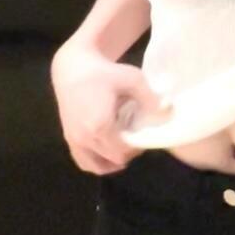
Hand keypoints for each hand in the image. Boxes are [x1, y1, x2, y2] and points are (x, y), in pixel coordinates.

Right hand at [50, 45, 172, 173]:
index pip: (123, 151)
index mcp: (100, 126)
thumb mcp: (131, 79)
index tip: (143, 135)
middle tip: (136, 138)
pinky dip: (96, 162)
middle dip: (128, 152)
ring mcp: (74, 140)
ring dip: (112, 162)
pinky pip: (83, 161)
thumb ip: (150, 97)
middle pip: (113, 159)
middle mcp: (85, 137)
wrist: (73, 68)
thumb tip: (167, 110)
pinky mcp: (68, 138)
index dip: (137, 147)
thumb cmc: (103, 72)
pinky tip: (106, 150)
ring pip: (97, 166)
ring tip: (121, 146)